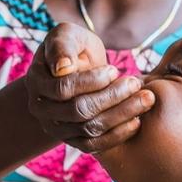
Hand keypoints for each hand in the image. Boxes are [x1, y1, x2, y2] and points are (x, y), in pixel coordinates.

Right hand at [26, 23, 154, 152]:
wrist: (76, 70)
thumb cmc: (74, 48)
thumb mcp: (67, 35)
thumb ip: (62, 45)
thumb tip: (63, 68)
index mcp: (36, 82)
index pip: (63, 88)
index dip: (91, 81)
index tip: (114, 69)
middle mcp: (40, 109)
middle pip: (78, 111)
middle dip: (111, 97)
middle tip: (136, 84)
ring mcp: (55, 128)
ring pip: (88, 129)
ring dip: (121, 114)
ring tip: (145, 99)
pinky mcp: (72, 141)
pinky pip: (94, 145)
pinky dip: (117, 135)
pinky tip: (137, 121)